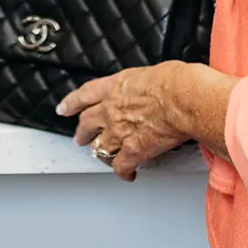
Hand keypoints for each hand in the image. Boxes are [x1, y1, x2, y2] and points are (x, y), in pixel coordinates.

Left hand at [56, 65, 191, 181]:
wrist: (182, 99)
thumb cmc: (175, 82)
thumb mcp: (151, 72)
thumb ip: (141, 84)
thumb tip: (151, 88)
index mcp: (114, 87)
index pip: (84, 95)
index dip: (71, 103)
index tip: (64, 108)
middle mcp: (111, 110)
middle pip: (87, 124)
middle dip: (82, 132)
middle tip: (80, 137)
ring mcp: (118, 132)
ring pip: (100, 148)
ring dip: (101, 154)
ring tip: (103, 157)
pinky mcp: (133, 151)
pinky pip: (121, 167)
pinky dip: (123, 172)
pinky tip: (128, 174)